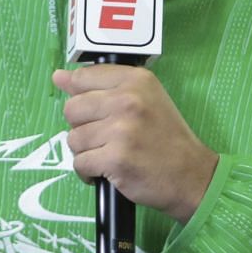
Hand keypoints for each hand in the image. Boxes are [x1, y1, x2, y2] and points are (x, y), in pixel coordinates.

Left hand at [52, 65, 218, 221]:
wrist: (192, 175)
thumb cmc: (167, 138)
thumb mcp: (145, 99)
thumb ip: (104, 86)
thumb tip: (59, 77)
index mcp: (136, 80)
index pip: (84, 77)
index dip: (81, 96)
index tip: (94, 111)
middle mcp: (128, 100)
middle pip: (72, 109)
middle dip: (83, 128)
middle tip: (106, 138)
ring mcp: (121, 130)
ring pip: (73, 139)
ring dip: (87, 152)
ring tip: (109, 155)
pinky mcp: (115, 159)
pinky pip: (79, 163)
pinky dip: (88, 173)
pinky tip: (107, 171)